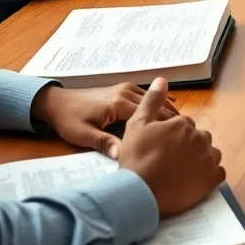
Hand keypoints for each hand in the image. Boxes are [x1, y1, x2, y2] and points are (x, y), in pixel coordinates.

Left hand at [30, 83, 177, 159]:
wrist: (57, 102)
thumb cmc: (69, 120)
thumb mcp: (83, 135)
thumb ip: (104, 143)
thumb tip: (124, 156)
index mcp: (117, 104)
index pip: (147, 115)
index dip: (164, 125)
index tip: (179, 136)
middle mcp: (124, 92)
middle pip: (154, 105)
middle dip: (171, 118)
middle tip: (187, 132)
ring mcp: (124, 88)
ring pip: (152, 98)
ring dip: (167, 109)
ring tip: (182, 124)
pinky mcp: (121, 89)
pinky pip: (145, 95)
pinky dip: (158, 103)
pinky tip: (168, 111)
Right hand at [119, 78, 225, 215]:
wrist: (140, 192)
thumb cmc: (137, 158)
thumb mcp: (137, 124)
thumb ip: (152, 100)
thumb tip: (162, 80)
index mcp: (184, 124)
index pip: (184, 126)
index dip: (173, 137)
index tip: (163, 148)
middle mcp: (200, 137)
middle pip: (198, 139)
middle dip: (188, 147)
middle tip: (171, 161)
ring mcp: (208, 158)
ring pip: (210, 154)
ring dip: (200, 160)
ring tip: (182, 172)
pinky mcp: (212, 179)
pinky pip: (217, 173)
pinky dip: (209, 176)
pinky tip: (194, 181)